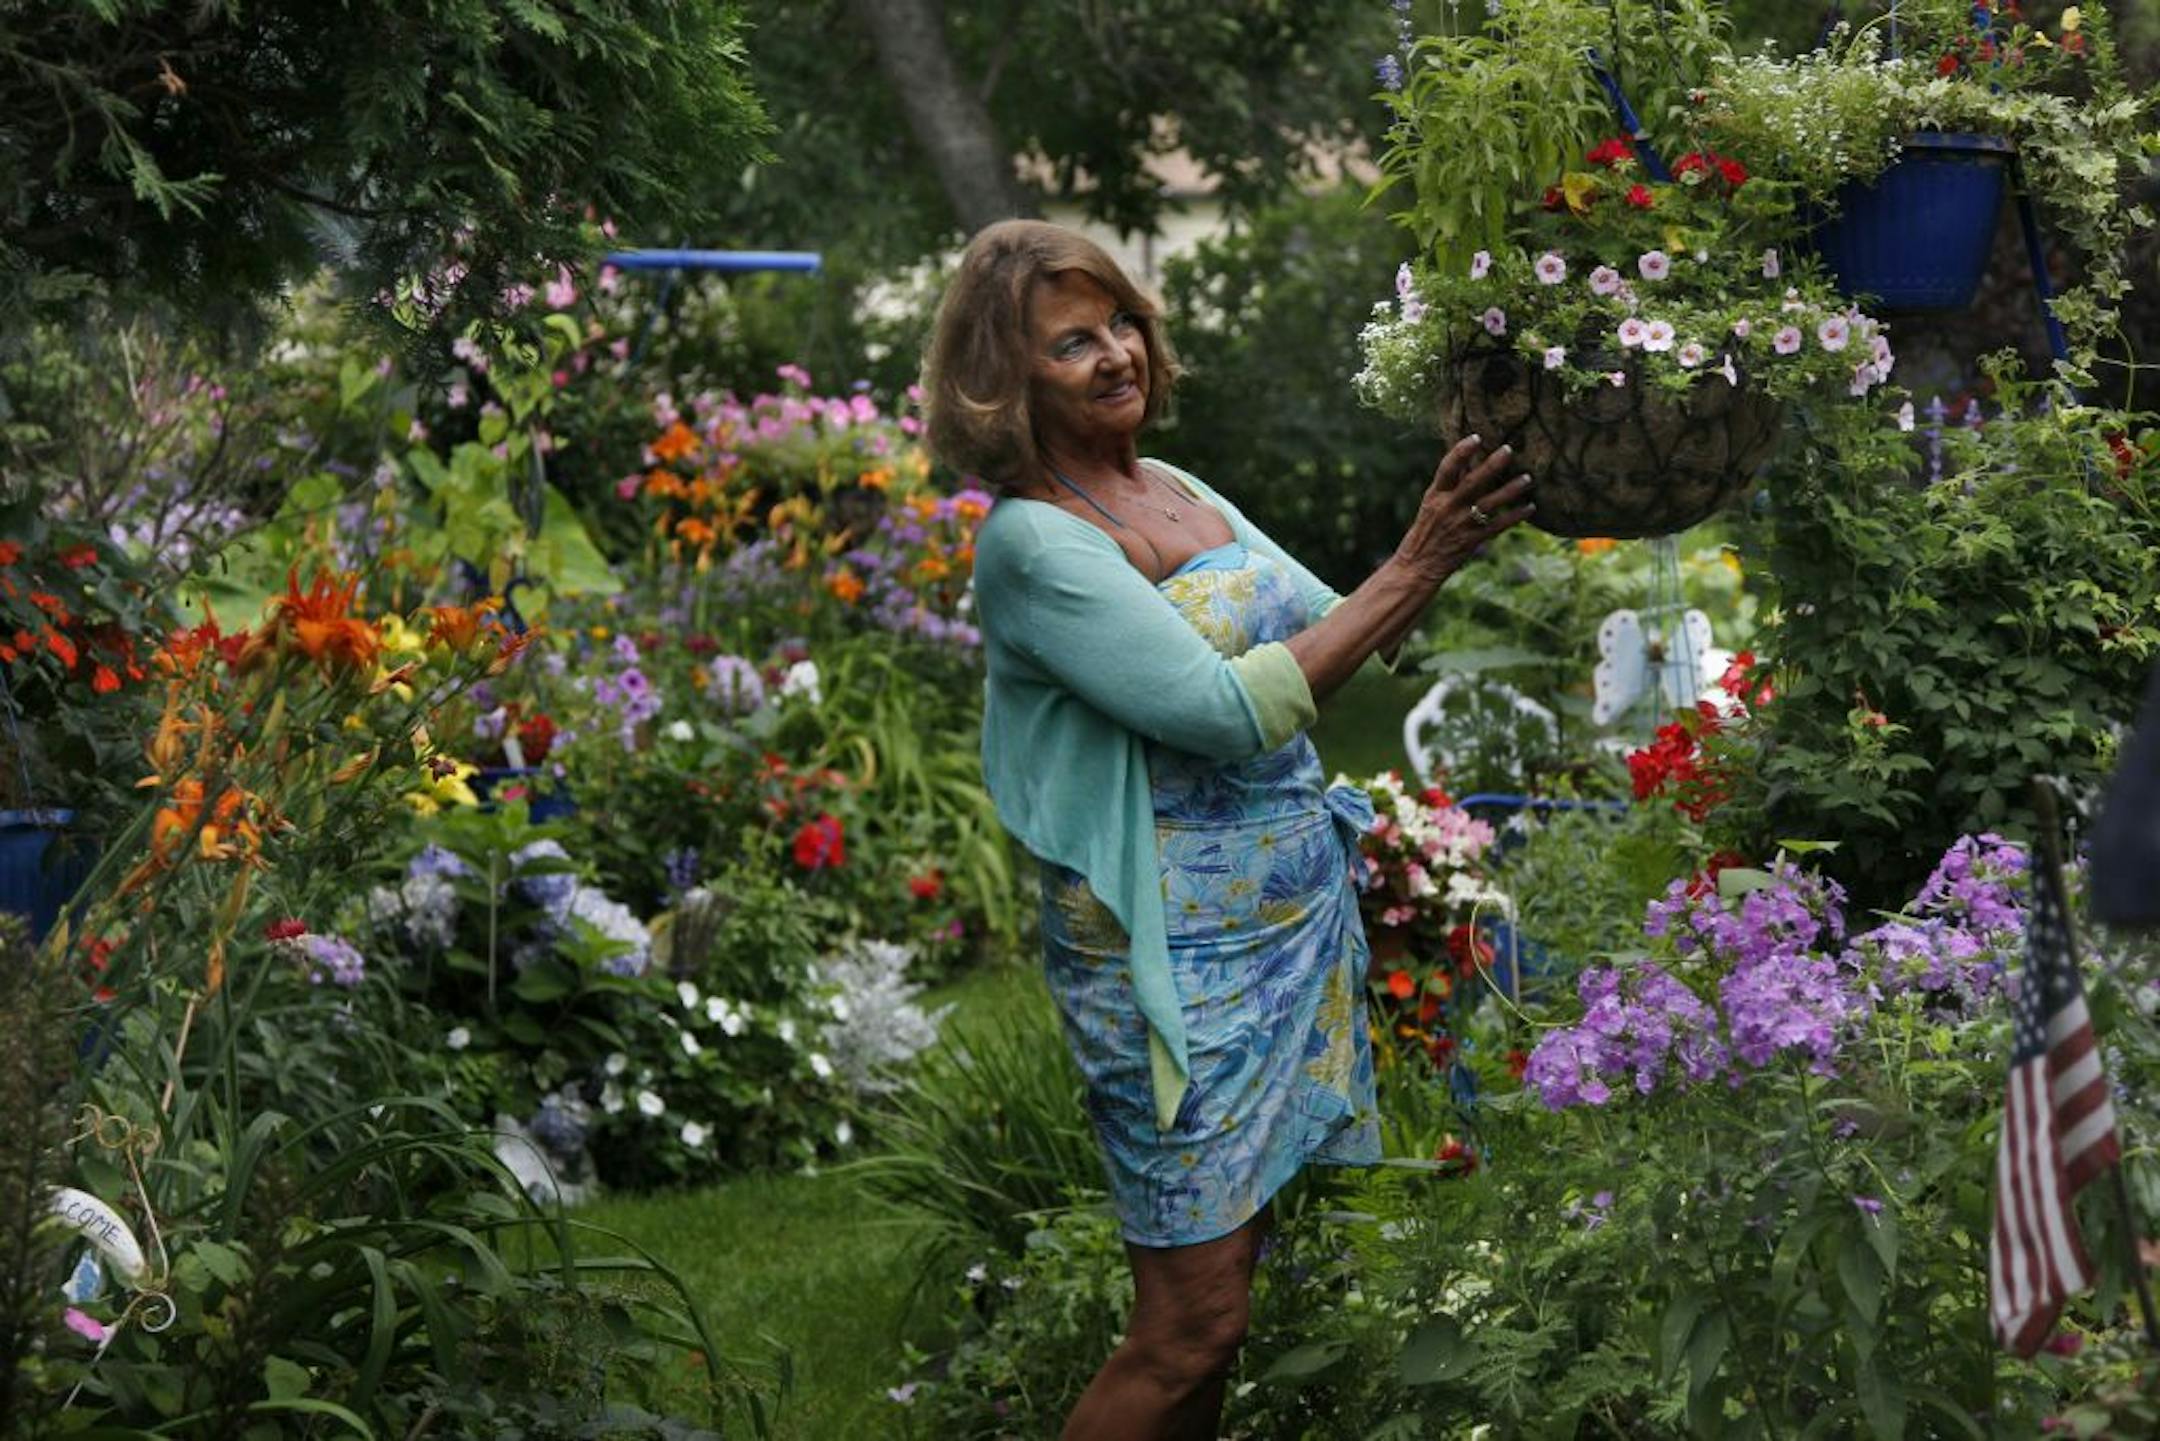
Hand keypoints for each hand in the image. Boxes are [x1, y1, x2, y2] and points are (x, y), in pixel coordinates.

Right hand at [1390, 435, 1533, 584]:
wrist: (1418, 567)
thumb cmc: (1426, 531)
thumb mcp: (1432, 504)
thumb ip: (1450, 485)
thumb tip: (1469, 461)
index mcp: (1434, 496)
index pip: (1447, 469)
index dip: (1461, 451)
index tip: (1476, 436)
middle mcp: (1447, 508)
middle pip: (1472, 483)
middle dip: (1491, 466)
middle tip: (1509, 450)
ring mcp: (1460, 525)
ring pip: (1489, 504)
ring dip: (1510, 490)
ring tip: (1528, 478)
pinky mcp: (1472, 541)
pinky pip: (1498, 526)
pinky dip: (1515, 516)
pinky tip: (1530, 507)